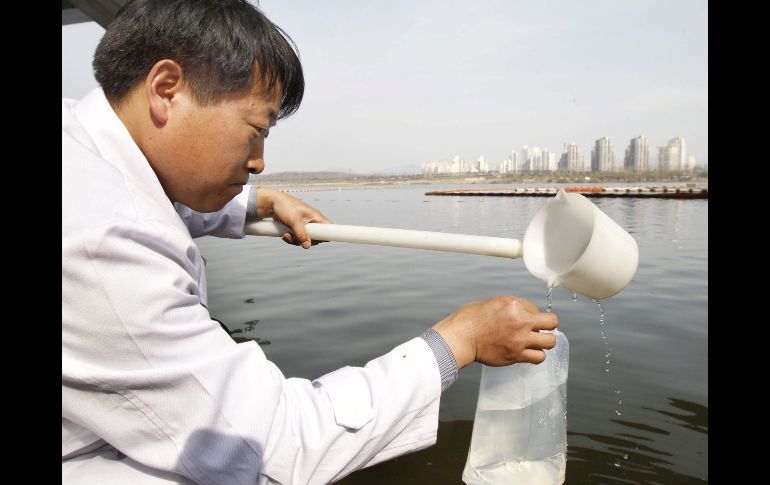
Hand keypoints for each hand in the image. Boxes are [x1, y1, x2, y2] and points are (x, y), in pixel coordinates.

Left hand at [255, 188, 330, 248]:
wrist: (270, 203)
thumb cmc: (284, 206)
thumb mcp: (294, 221)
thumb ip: (302, 234)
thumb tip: (307, 246)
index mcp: (315, 217)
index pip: (328, 228)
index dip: (325, 236)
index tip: (315, 240)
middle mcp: (311, 221)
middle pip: (316, 238)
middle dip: (305, 241)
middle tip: (296, 238)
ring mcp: (303, 225)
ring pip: (305, 239)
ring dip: (295, 240)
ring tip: (287, 235)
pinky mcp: (295, 228)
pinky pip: (297, 238)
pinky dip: (291, 239)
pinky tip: (284, 235)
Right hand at [432, 296, 557, 367]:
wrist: (461, 337)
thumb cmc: (471, 318)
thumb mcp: (494, 302)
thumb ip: (513, 307)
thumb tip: (526, 313)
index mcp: (514, 306)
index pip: (535, 308)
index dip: (530, 313)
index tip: (523, 317)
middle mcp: (520, 322)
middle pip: (552, 323)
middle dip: (548, 324)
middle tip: (540, 328)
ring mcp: (520, 340)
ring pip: (550, 342)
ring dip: (544, 341)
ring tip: (536, 342)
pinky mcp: (516, 355)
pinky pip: (538, 357)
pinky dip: (536, 355)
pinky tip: (529, 352)